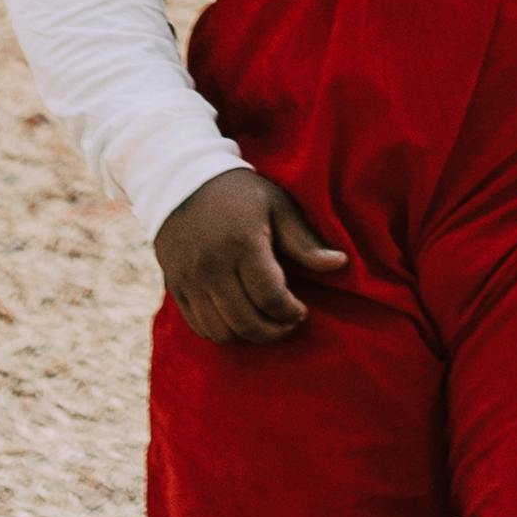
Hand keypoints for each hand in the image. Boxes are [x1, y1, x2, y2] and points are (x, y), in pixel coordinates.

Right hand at [155, 168, 347, 346]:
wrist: (183, 180)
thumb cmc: (239, 194)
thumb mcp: (278, 207)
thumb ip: (305, 241)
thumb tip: (340, 263)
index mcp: (242, 244)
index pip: (270, 297)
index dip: (291, 312)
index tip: (302, 311)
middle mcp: (212, 266)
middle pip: (246, 321)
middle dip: (274, 331)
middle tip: (289, 323)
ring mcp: (190, 279)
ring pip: (221, 331)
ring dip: (249, 336)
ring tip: (266, 323)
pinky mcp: (176, 287)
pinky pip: (199, 326)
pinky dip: (222, 332)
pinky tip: (239, 320)